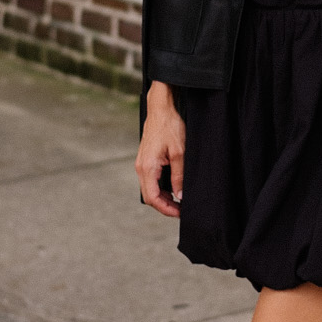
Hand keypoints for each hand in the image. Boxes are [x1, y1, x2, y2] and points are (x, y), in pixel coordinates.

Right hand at [137, 81, 184, 217]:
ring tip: (179, 202)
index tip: (180, 213)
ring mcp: (141, 164)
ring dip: (163, 198)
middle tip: (181, 210)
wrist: (160, 109)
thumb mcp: (179, 153)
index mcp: (147, 167)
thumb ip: (179, 176)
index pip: (153, 198)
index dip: (166, 209)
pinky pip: (150, 180)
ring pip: (150, 189)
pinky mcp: (145, 160)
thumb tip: (179, 195)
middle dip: (165, 206)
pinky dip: (160, 188)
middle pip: (150, 196)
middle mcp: (141, 167)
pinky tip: (172, 189)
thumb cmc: (170, 127)